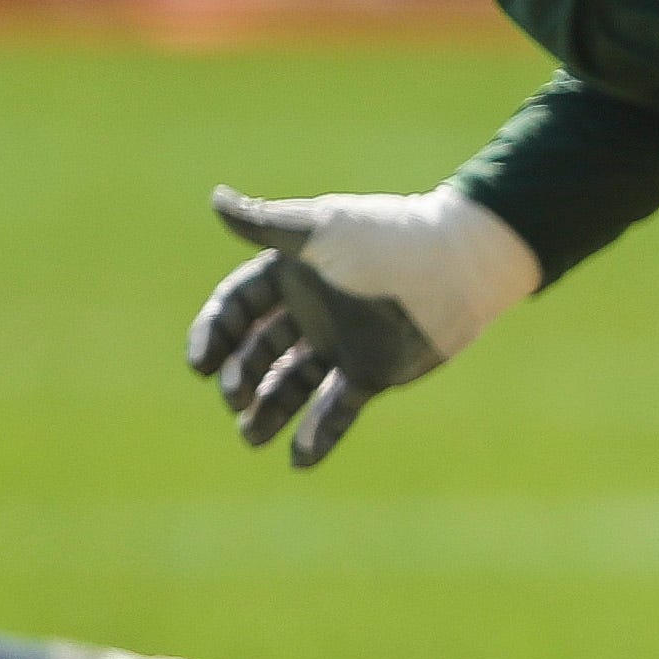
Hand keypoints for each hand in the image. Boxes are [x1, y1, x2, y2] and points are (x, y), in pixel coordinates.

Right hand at [189, 183, 536, 467]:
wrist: (457, 265)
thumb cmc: (386, 239)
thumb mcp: (320, 231)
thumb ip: (265, 224)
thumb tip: (215, 199)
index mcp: (292, 276)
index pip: (237, 309)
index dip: (214, 335)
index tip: (201, 365)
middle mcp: (311, 313)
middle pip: (258, 351)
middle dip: (241, 377)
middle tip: (235, 397)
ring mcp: (339, 345)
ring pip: (290, 385)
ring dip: (269, 411)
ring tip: (253, 438)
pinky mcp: (370, 373)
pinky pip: (336, 409)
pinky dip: (318, 434)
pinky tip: (300, 459)